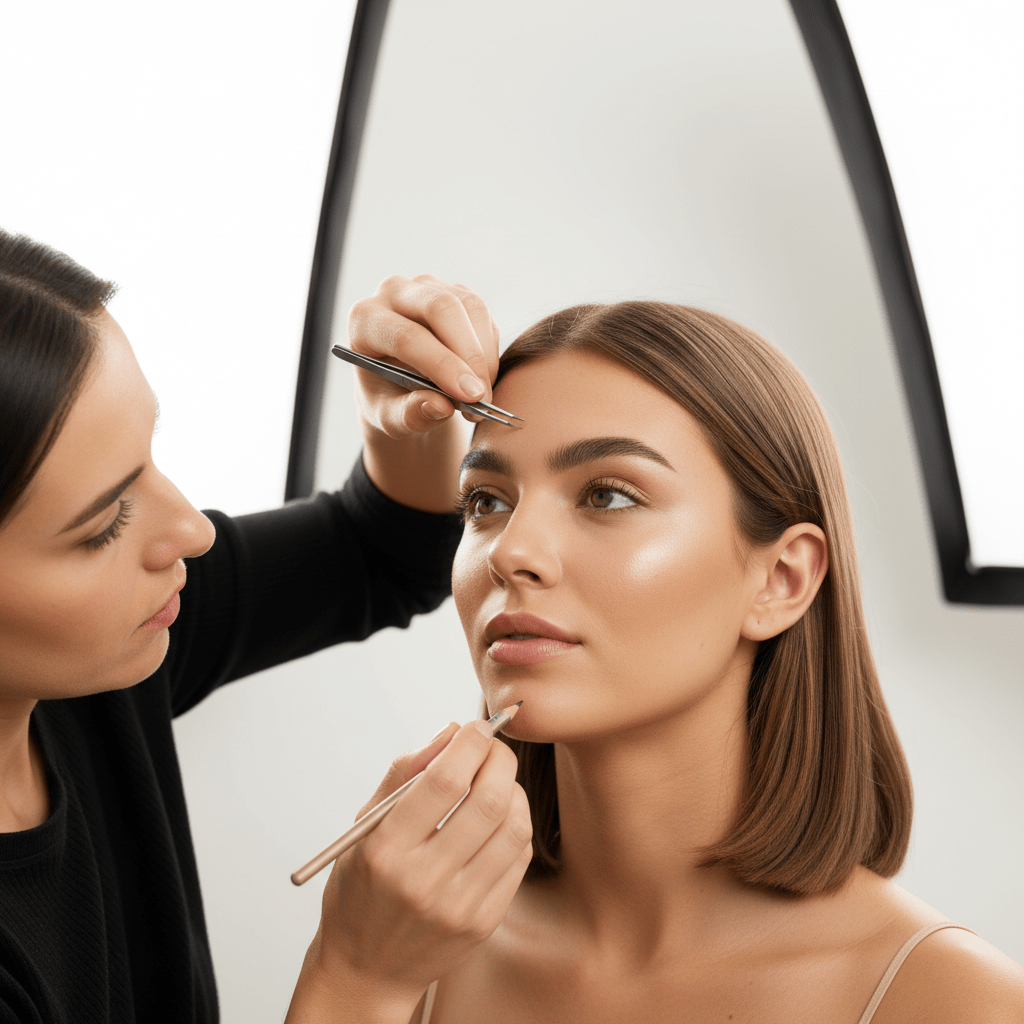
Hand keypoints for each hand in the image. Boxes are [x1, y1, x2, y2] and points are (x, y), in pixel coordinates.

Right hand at [288, 720, 531, 1020]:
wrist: (367, 968)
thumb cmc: (363, 885)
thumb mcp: (365, 826)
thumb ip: (404, 772)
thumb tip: (451, 731)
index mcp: (386, 849)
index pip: (445, 780)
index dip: (470, 742)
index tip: (474, 727)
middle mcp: (424, 880)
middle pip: (488, 800)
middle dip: (499, 758)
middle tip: (492, 747)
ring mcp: (459, 906)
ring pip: (514, 826)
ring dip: (513, 790)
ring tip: (496, 782)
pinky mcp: (484, 922)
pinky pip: (520, 858)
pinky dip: (517, 824)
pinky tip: (498, 818)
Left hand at [348, 274, 499, 437]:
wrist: (398, 385)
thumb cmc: (389, 400)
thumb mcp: (390, 419)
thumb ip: (409, 416)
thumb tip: (441, 407)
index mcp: (365, 320)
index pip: (406, 336)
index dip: (442, 365)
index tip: (470, 398)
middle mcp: (393, 293)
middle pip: (441, 308)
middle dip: (470, 356)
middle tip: (483, 399)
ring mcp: (426, 287)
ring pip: (470, 307)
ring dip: (484, 354)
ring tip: (483, 396)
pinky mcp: (454, 291)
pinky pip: (483, 314)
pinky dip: (489, 349)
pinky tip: (482, 378)